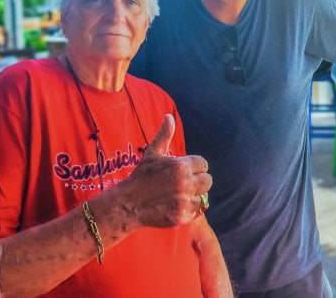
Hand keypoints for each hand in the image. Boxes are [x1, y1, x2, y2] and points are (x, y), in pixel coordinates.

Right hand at [116, 114, 211, 228]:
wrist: (128, 204)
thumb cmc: (141, 176)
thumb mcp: (152, 153)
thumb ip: (164, 135)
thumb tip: (169, 117)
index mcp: (180, 166)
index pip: (203, 164)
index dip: (195, 167)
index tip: (184, 171)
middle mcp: (185, 183)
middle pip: (207, 181)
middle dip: (197, 181)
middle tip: (182, 183)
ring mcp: (184, 201)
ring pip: (202, 197)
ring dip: (193, 196)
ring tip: (177, 194)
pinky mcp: (182, 217)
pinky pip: (195, 211)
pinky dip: (187, 209)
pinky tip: (173, 205)